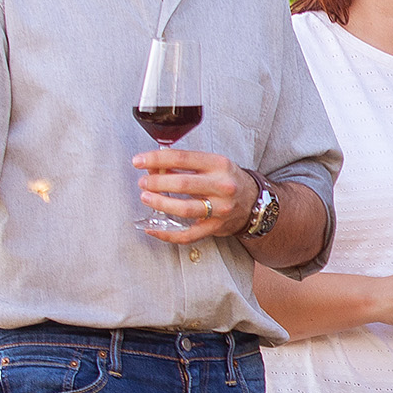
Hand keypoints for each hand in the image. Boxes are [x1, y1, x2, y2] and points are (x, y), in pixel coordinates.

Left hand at [134, 150, 253, 241]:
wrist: (253, 202)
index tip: (138, 161)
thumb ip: (185, 165)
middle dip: (157, 182)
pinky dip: (167, 234)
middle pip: (183, 183)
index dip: (157, 159)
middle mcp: (222, 185)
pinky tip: (152, 229)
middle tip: (143, 183)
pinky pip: (188, 235)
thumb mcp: (211, 165)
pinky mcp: (216, 227)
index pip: (183, 158)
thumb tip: (153, 167)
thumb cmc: (226, 179)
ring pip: (185, 209)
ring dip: (160, 203)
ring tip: (146, 198)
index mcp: (219, 164)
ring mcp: (221, 208)